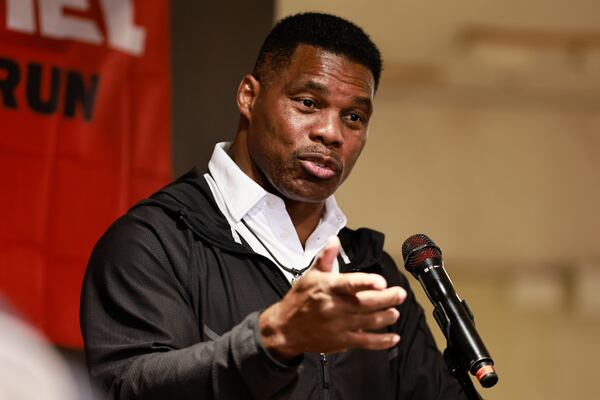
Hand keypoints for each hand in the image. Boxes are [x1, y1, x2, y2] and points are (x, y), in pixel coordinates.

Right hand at [259, 236, 406, 361]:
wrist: (285, 329)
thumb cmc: (299, 299)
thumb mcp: (310, 275)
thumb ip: (326, 258)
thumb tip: (334, 240)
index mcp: (327, 287)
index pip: (350, 284)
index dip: (367, 282)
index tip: (382, 282)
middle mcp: (334, 306)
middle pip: (366, 302)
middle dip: (387, 298)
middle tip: (400, 293)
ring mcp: (339, 325)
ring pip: (370, 321)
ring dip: (386, 316)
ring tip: (395, 312)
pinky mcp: (342, 341)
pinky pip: (366, 342)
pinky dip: (382, 341)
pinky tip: (393, 338)